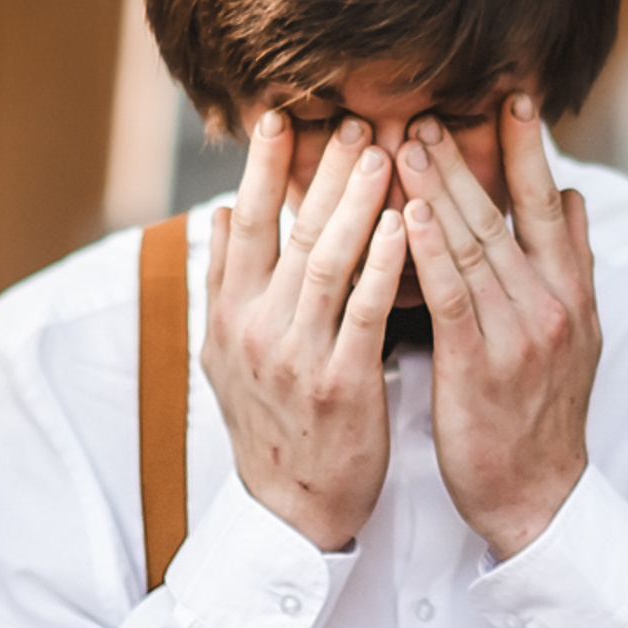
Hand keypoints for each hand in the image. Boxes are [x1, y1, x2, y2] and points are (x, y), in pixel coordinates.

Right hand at [205, 109, 408, 552]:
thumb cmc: (271, 424)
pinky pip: (365, 311)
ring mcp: (295, 357)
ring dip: (356, 202)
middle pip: (288, 232)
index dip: (261, 168)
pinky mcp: (341, 384)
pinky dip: (384, 264)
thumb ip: (222, 283)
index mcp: (226, 316)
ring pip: (326, 262)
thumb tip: (220, 213)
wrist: (291, 511)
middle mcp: (254, 330)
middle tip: (355, 120)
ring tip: (386, 153)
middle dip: (322, 171)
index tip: (280, 115)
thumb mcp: (225, 356)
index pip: (243, 225)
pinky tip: (407, 224)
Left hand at [400, 95, 600, 560]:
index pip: (552, 205)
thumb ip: (571, 263)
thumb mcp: (577, 333)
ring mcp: (518, 335)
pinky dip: (431, 251)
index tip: (512, 98)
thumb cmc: (542, 412)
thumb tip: (573, 196)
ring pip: (476, 246)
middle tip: (434, 106)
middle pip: (508, 215)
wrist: (537, 495)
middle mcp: (552, 305)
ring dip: (441, 188)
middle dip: (470, 156)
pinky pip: (452, 296)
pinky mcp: (479, 366)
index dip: (531, 150)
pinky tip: (408, 213)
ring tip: (409, 140)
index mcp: (572, 293)